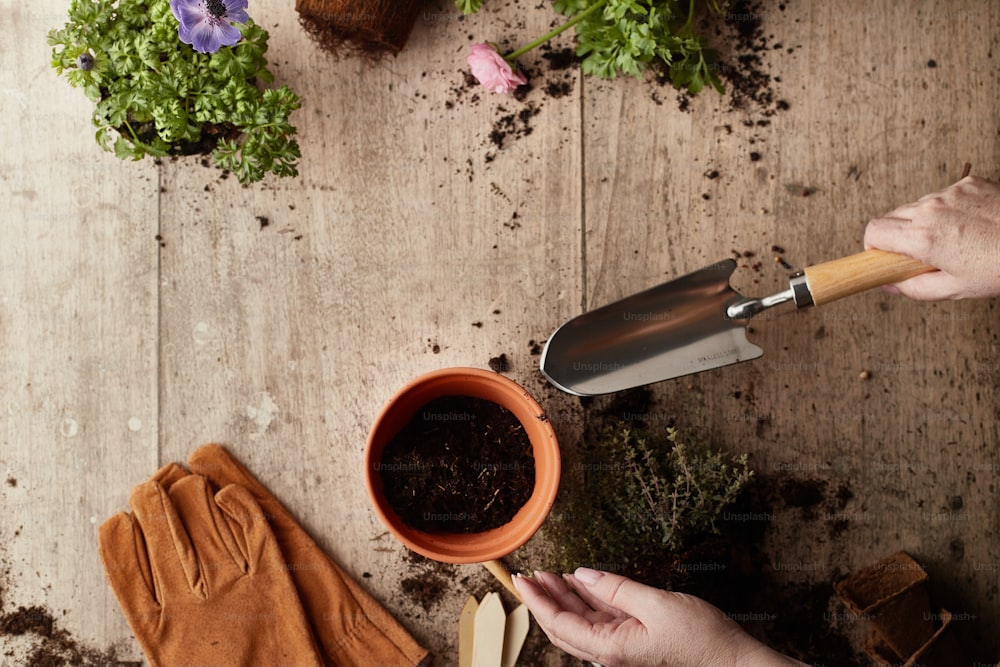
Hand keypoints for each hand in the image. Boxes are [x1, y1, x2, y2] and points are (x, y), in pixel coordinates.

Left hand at [512, 568, 802, 666]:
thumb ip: (616, 589)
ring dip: (566, 599)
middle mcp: (612, 652)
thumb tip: (582, 575)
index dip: (538, 601)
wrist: (733, 662)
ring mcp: (623, 648)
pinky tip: (582, 584)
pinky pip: (603, 621)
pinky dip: (589, 602)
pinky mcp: (635, 640)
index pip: (560, 624)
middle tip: (531, 573)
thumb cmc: (702, 639)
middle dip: (546, 600)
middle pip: (565, 627)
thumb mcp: (657, 604)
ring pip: (582, 623)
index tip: (522, 580)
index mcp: (611, 648)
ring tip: (551, 574)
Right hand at [864, 175, 999, 299]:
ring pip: (916, 205)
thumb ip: (913, 288)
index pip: (874, 231)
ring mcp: (950, 194)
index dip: (873, 246)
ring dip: (921, 221)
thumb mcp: (955, 289)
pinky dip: (945, 209)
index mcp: (923, 238)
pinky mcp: (968, 184)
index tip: (881, 255)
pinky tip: (966, 224)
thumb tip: (890, 286)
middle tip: (915, 254)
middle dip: (896, 235)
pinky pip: (942, 195)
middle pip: (891, 216)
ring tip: (948, 239)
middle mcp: (932, 210)